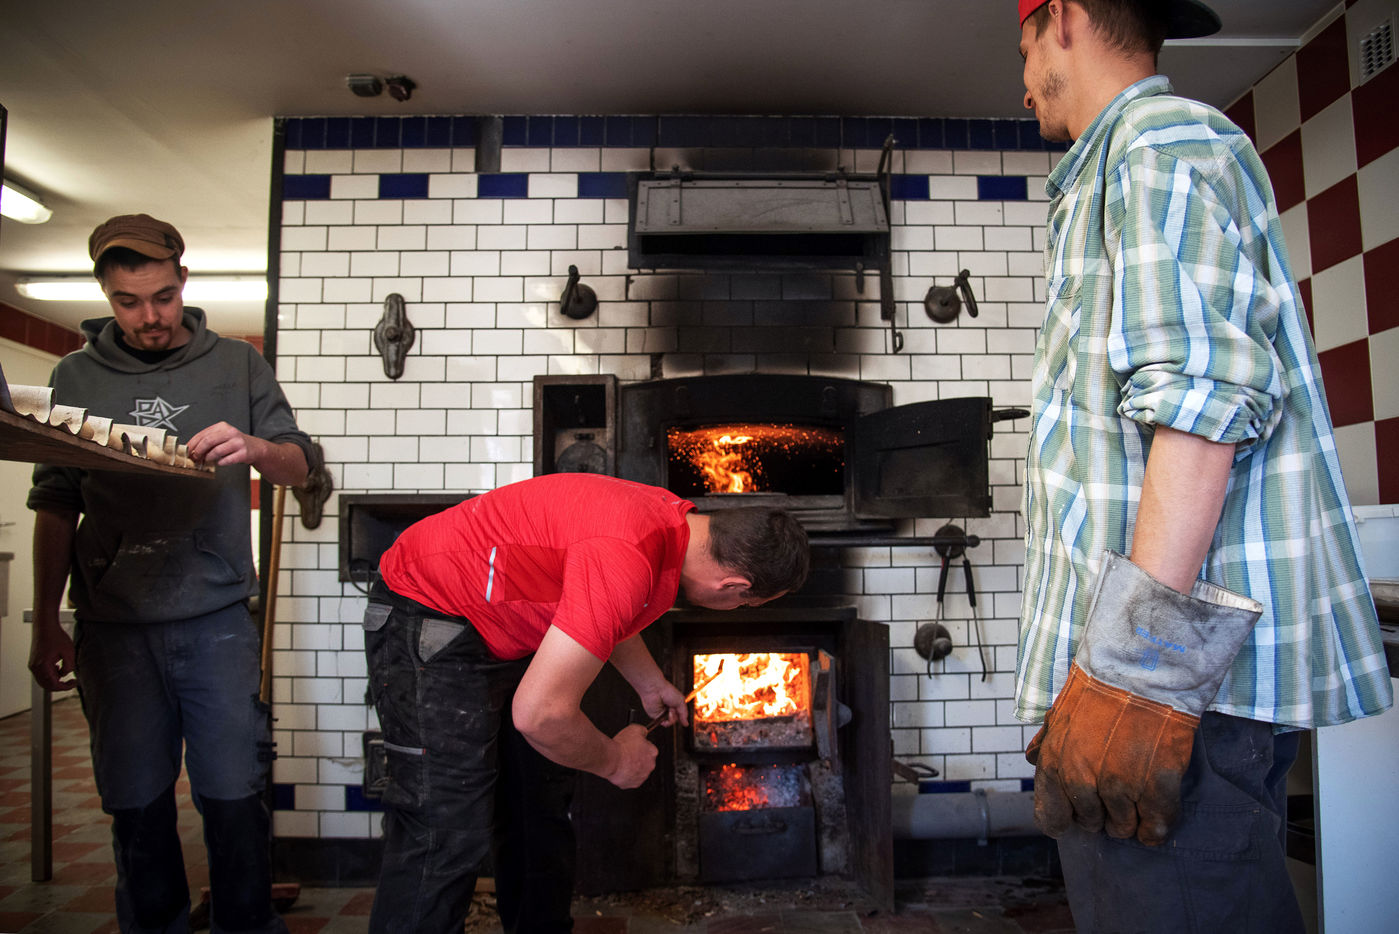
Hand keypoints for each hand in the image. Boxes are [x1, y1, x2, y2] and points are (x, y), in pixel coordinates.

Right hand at [29, 623, 76, 692]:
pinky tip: (59, 666)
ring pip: (44, 680)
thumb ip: (69, 666)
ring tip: (66, 670)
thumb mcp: (69, 652)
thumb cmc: (56, 636)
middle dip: (60, 685)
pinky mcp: (34, 662)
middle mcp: (35, 667)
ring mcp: (33, 665)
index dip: (65, 687)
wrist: (45, 626)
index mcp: (42, 666)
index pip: (53, 684)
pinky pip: (42, 674)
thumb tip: (66, 674)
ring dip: (55, 679)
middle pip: (47, 685)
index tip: (74, 682)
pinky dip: (51, 674)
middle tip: (71, 681)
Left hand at [185, 421, 264, 467]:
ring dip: (209, 458)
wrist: (255, 448)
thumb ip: (208, 440)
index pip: (203, 434)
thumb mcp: (222, 436)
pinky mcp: (243, 453)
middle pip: (208, 441)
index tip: (188, 451)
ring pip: (217, 451)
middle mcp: (231, 433)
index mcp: (223, 427)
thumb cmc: (235, 443)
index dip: (193, 444)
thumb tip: (192, 449)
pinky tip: (219, 462)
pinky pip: (227, 460)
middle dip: (199, 451)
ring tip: (207, 460)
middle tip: (195, 458)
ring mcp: (238, 443)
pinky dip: (220, 463)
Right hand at [603, 723, 658, 788]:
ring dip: (633, 767)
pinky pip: (632, 779)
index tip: (635, 746)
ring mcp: (642, 776)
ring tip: (623, 762)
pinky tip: (621, 769)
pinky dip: (627, 776)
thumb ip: (643, 730)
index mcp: (652, 752)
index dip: (641, 746)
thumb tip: (644, 731)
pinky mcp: (634, 784)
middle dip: (638, 758)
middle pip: (646, 761)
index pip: (650, 748)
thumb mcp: (634, 729)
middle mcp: (650, 765)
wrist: (612, 760)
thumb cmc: (622, 747)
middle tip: (628, 754)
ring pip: (639, 771)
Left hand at [641, 680, 688, 729]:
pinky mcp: (656, 716)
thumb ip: (684, 713)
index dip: (682, 717)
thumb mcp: (681, 701)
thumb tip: (686, 724)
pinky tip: (667, 713)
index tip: (684, 719)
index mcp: (674, 704)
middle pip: (676, 720)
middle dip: (677, 715)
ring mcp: (662, 713)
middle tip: (675, 708)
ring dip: (672, 717)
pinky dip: (666, 721)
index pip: (679, 715)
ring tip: (670, 709)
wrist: (656, 690)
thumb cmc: (667, 691)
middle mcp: (668, 709)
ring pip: (670, 722)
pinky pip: (663, 723)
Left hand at [1027, 663, 1195, 844]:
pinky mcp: (1156, 788)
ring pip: (1123, 828)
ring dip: (1130, 818)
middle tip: (1113, 791)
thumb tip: (1033, 761)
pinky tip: (1155, 816)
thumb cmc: (1099, 689)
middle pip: (1091, 824)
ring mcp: (1120, 787)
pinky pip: (1155, 827)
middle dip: (1101, 813)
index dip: (1065, 818)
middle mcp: (1082, 781)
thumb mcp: (1060, 716)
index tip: (1077, 813)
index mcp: (1055, 764)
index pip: (1051, 818)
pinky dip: (1156, 827)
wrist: (1141, 671)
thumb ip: (1047, 745)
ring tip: (1136, 794)